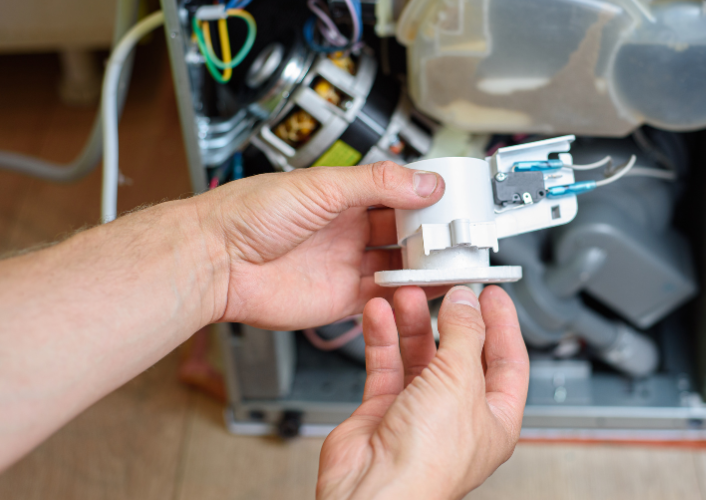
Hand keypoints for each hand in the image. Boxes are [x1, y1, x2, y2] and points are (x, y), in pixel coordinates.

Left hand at [195, 161, 445, 329]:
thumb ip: (377, 184)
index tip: (453, 199)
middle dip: (431, 232)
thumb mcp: (322, 187)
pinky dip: (406, 293)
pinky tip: (427, 287)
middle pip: (403, 231)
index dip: (425, 196)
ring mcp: (345, 265)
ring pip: (397, 264)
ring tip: (453, 260)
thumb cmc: (250, 214)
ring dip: (423, 263)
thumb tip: (425, 182)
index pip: (397, 193)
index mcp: (342, 196)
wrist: (215, 260)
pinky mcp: (340, 299)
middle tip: (458, 233)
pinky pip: (382, 296)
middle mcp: (347, 230)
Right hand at [317, 285, 529, 499]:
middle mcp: (458, 416)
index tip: (493, 295)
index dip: (503, 324)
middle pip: (460, 354)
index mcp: (494, 418)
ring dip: (414, 323)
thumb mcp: (460, 381)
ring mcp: (419, 414)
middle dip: (451, 319)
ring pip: (420, 356)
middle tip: (446, 290)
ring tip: (407, 294)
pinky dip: (383, 338)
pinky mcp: (383, 412)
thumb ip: (464, 335)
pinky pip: (386, 366)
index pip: (508, 361)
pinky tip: (380, 315)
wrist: (373, 491)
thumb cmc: (427, 460)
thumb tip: (466, 303)